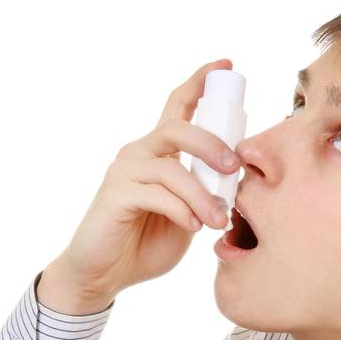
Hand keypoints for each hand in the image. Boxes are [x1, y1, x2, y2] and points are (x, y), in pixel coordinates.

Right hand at [38, 59, 242, 311]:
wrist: (104, 274)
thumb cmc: (145, 244)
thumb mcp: (188, 215)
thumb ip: (205, 193)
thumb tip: (236, 180)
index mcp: (158, 153)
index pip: (178, 105)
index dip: (200, 81)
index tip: (226, 65)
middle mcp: (139, 153)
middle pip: (177, 128)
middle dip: (211, 143)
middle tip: (234, 167)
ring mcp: (124, 171)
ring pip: (172, 169)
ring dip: (202, 195)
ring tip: (218, 220)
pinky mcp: (115, 194)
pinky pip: (157, 194)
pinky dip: (182, 210)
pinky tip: (193, 227)